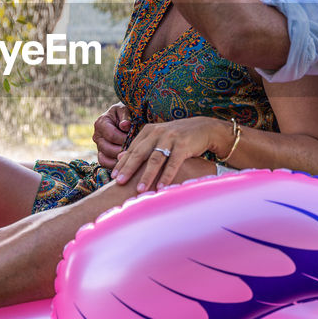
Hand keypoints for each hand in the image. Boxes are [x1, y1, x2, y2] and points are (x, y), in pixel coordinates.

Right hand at [93, 103, 130, 168]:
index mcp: (101, 123)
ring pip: (105, 158)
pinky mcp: (102, 155)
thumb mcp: (126, 110)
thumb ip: (125, 117)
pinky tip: (126, 164)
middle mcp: (97, 135)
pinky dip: (115, 166)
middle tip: (135, 152)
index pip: (112, 135)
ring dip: (119, 160)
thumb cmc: (126, 114)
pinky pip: (105, 164)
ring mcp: (98, 146)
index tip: (136, 141)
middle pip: (108, 149)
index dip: (124, 140)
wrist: (123, 118)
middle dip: (122, 151)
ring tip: (131, 158)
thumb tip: (124, 125)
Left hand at [112, 117, 231, 191]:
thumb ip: (140, 146)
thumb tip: (120, 156)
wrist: (204, 128)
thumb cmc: (178, 137)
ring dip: (147, 176)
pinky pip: (173, 163)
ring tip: (140, 190)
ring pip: (155, 159)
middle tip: (119, 182)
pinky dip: (167, 176)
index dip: (122, 162)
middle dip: (129, 168)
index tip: (113, 176)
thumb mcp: (158, 137)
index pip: (132, 148)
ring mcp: (171, 138)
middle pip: (140, 153)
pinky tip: (162, 187)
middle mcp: (158, 132)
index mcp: (149, 131)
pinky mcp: (184, 145)